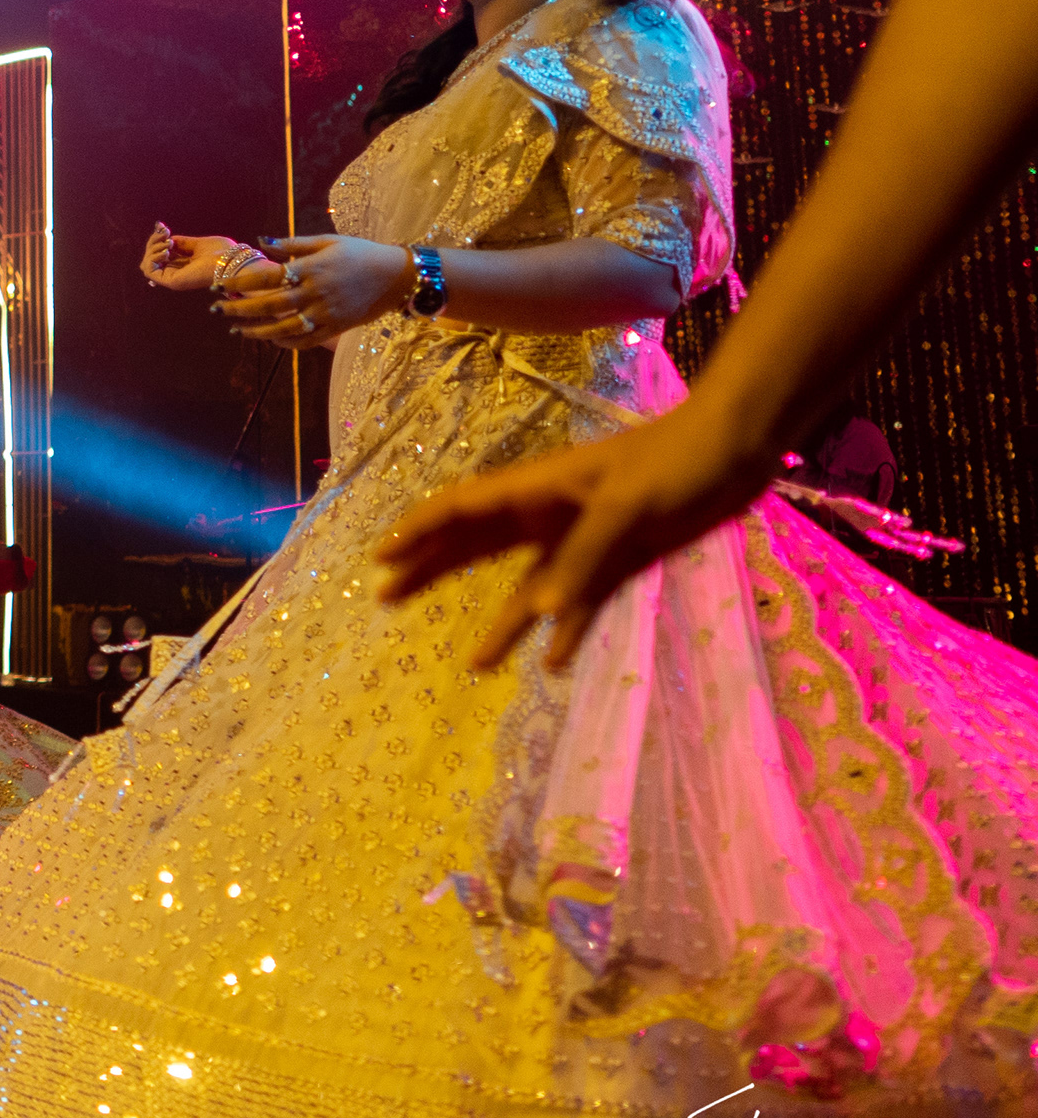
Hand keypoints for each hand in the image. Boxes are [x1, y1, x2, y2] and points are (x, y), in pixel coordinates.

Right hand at [138, 224, 254, 294]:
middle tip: (165, 235)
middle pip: (151, 258)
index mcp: (183, 263)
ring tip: (167, 245)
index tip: (164, 229)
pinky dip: (152, 258)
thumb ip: (181, 242)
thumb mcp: (197, 243)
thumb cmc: (221, 253)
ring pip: (147, 264)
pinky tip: (165, 251)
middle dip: (153, 242)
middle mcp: (176, 271)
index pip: (160, 252)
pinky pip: (149, 271)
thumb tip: (165, 236)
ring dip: (152, 250)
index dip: (158, 239)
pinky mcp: (171, 281)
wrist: (231, 262)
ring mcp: (172, 277)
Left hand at [216, 233, 407, 346]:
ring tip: (237, 330)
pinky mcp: (335, 328)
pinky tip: (270, 339)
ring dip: (256, 331)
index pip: (266, 277)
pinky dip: (285, 343)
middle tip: (216, 310)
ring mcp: (325, 313)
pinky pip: (305, 341)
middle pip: (269, 304)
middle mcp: (315, 292)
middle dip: (238, 309)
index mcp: (310, 267)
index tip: (218, 285)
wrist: (397, 276)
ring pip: (283, 328)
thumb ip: (294, 243)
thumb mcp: (327, 241)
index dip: (239, 283)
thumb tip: (262, 240)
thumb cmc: (360, 253)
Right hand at [372, 401, 783, 674]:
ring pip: (527, 587)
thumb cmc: (675, 461)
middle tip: (385, 599)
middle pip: (475, 546)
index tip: (380, 558)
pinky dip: (568, 633)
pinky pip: (583, 603)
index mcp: (537, 488)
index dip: (418, 531)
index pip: (461, 508)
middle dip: (431, 572)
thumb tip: (540, 613)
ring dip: (502, 624)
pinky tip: (555, 665)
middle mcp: (549, 516)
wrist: (736, 452)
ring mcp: (583, 541)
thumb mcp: (627, 505)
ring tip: (474, 665)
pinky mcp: (619, 560)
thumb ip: (584, 557)